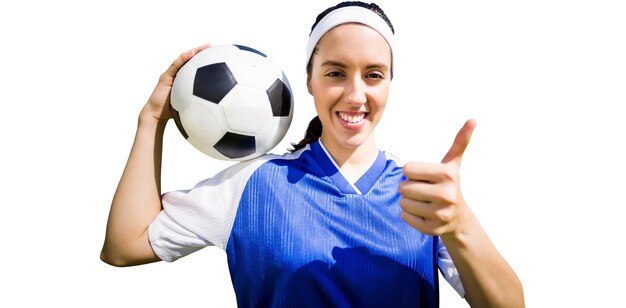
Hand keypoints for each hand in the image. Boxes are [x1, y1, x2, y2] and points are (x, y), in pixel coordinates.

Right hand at [141, 44, 210, 121]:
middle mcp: (177, 74)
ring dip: (194, 51)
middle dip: (200, 51)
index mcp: (183, 80)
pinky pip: (175, 66)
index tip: (215, 54)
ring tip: (205, 47)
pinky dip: (183, 58)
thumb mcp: (190, 106)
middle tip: (212, 46)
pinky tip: (191, 54)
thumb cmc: (173, 112)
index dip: (203, 59)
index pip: (194, 66)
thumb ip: (200, 103)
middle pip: (189, 59)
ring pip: (182, 59)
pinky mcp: (165, 77)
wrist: (156, 115)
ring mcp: (170, 74)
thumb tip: (217, 108)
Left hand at [398, 119, 476, 235]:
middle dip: (409, 187)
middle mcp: (446, 195)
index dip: (413, 172)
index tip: (426, 177)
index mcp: (447, 175)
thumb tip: (473, 120)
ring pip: (402, 202)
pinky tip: (424, 213)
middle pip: (403, 187)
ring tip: (424, 201)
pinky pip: (404, 217)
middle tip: (425, 190)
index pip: (407, 169)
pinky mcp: (432, 230)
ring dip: (408, 201)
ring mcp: (440, 214)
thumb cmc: (448, 184)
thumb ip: (460, 142)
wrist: (458, 217)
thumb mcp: (453, 163)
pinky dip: (409, 215)